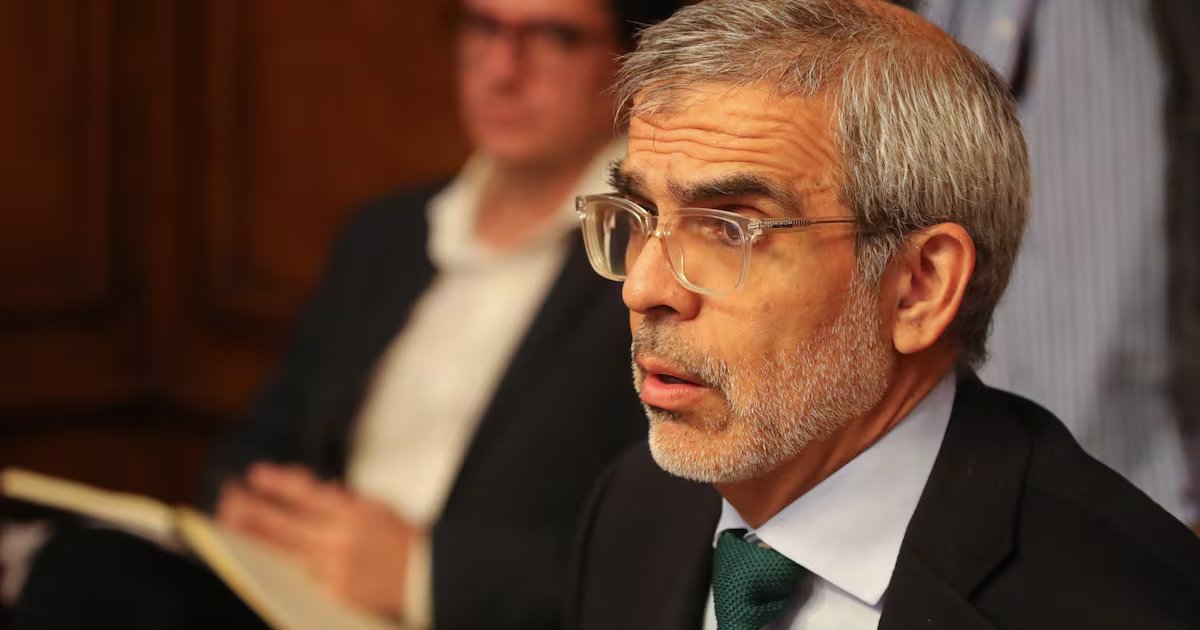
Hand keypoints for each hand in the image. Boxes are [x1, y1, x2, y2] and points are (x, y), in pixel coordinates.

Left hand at [216, 462, 418, 614]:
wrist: (428, 578)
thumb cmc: (403, 540)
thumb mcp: (377, 508)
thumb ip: (343, 501)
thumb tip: (314, 488)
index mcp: (354, 514)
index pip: (305, 494)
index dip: (277, 483)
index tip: (254, 474)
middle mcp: (340, 540)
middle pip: (284, 525)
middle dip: (253, 510)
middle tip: (229, 498)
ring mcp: (334, 570)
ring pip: (283, 553)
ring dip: (254, 538)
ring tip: (231, 524)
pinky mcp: (333, 593)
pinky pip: (297, 577)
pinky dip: (276, 564)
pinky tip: (257, 558)